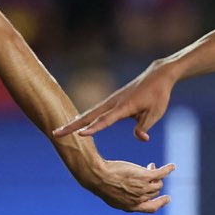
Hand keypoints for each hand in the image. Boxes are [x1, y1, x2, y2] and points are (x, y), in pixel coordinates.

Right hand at [54, 64, 176, 142]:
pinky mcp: (113, 101)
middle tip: (56, 133)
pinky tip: (76, 125)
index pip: (106, 120)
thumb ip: (145, 126)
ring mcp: (111, 101)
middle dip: (72, 125)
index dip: (93, 128)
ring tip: (59, 131)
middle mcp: (114, 103)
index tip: (80, 135)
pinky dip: (84, 118)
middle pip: (89, 116)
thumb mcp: (156, 112)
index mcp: (125, 106)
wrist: (157, 75)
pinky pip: (96, 112)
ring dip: (74, 122)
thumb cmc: (158, 95)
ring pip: (90, 113)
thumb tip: (141, 138)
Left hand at [79, 158, 174, 213]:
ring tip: (151, 166)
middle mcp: (139, 199)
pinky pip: (161, 174)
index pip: (151, 208)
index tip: (167, 198)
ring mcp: (143, 188)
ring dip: (157, 175)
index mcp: (131, 207)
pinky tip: (171, 166)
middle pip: (154, 192)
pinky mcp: (144, 177)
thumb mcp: (112, 195)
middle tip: (148, 171)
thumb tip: (130, 193)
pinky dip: (168, 170)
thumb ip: (124, 197)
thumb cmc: (101, 184)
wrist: (98, 176)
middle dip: (153, 183)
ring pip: (158, 184)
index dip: (160, 203)